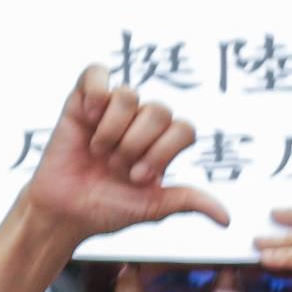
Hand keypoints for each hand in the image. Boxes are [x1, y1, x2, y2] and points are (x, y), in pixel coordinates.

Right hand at [27, 68, 231, 245]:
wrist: (64, 212)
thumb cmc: (107, 209)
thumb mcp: (152, 207)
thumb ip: (188, 201)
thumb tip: (226, 219)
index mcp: (162, 144)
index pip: (184, 129)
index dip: (162, 152)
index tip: (137, 176)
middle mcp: (140, 122)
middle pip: (159, 110)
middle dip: (136, 144)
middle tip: (115, 166)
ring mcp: (110, 110)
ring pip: (129, 95)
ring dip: (113, 129)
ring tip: (98, 150)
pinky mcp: (81, 101)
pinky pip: (96, 72)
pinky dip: (96, 90)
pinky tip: (88, 115)